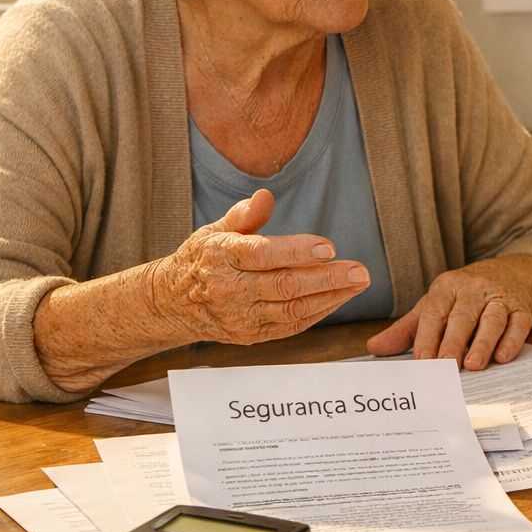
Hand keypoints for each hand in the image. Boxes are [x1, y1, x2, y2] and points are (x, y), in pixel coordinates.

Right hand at [148, 189, 369, 343]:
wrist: (172, 303)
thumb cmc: (202, 259)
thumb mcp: (215, 230)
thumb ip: (244, 215)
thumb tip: (266, 196)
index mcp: (221, 256)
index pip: (262, 254)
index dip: (297, 251)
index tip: (328, 247)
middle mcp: (230, 288)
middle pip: (284, 285)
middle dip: (327, 279)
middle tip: (360, 271)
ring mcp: (240, 316)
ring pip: (292, 309)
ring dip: (331, 297)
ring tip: (358, 283)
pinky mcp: (250, 335)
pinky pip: (290, 326)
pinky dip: (318, 313)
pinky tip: (339, 298)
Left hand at [366, 255, 531, 368]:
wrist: (514, 274)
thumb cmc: (466, 296)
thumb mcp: (436, 305)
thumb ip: (406, 329)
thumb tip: (374, 349)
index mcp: (447, 287)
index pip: (435, 312)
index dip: (428, 338)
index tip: (422, 363)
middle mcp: (474, 289)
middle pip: (463, 316)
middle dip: (453, 343)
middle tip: (445, 368)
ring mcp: (500, 297)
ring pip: (491, 319)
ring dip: (483, 342)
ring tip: (473, 365)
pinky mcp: (523, 308)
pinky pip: (518, 324)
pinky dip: (511, 340)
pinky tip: (503, 357)